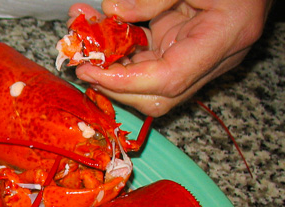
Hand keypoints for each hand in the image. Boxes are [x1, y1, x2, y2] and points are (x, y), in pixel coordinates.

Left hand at [67, 0, 271, 116]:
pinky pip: (152, 61)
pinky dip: (123, 53)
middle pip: (158, 95)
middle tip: (82, 64)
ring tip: (85, 42)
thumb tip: (112, 11)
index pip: (168, 80)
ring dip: (114, 68)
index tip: (90, 70)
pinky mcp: (189, 47)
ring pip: (151, 83)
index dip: (124, 81)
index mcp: (225, 38)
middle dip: (114, 84)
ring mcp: (202, 55)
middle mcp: (216, 57)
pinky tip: (101, 34)